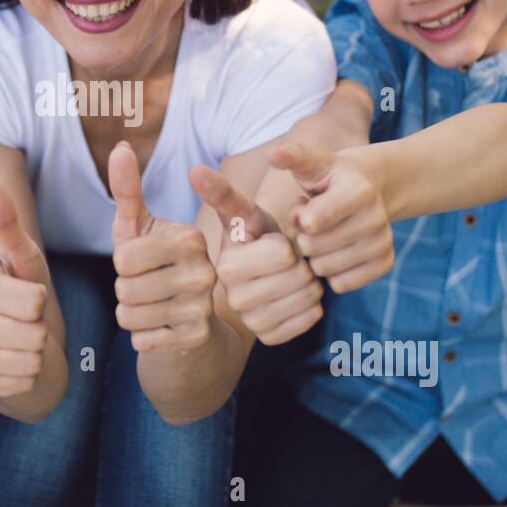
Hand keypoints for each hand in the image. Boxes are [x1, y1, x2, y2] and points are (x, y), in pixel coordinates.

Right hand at [0, 174, 49, 398]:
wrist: (15, 343)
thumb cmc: (23, 294)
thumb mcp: (23, 259)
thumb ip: (6, 222)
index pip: (34, 301)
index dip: (41, 301)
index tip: (28, 298)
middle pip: (32, 333)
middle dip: (40, 329)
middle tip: (27, 324)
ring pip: (27, 360)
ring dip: (36, 354)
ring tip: (22, 343)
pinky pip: (20, 383)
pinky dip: (28, 376)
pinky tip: (15, 365)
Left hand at [109, 141, 215, 353]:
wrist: (184, 315)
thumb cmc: (152, 262)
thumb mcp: (138, 225)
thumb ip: (127, 189)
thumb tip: (120, 147)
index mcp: (190, 238)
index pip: (124, 258)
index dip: (123, 263)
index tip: (143, 261)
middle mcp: (204, 271)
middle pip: (125, 288)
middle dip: (124, 290)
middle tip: (147, 286)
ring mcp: (203, 307)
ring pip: (129, 316)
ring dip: (130, 314)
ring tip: (152, 304)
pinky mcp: (197, 338)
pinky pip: (141, 340)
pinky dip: (141, 336)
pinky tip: (160, 327)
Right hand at [189, 163, 323, 345]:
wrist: (263, 273)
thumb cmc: (256, 236)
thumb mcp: (244, 213)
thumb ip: (222, 192)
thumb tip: (194, 169)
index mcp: (226, 266)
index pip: (284, 254)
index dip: (287, 243)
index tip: (271, 243)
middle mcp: (234, 299)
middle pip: (299, 277)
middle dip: (301, 264)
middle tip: (285, 261)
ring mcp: (252, 322)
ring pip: (308, 298)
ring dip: (309, 283)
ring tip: (290, 276)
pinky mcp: (271, 337)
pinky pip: (310, 319)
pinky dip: (311, 305)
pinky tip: (295, 296)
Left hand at [270, 141, 394, 293]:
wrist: (370, 187)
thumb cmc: (331, 176)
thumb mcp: (313, 163)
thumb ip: (292, 158)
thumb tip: (271, 154)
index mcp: (359, 190)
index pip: (314, 221)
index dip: (299, 220)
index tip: (303, 210)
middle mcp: (376, 217)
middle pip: (314, 248)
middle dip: (303, 238)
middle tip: (309, 224)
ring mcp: (383, 242)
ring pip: (325, 269)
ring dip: (315, 256)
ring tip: (321, 235)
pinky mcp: (386, 263)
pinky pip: (343, 284)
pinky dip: (332, 272)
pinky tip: (334, 252)